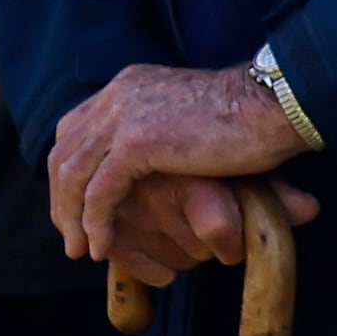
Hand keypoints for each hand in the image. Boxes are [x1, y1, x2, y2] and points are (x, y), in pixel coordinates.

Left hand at [45, 62, 317, 271]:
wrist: (274, 105)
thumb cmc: (251, 117)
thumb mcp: (192, 117)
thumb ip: (165, 131)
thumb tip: (163, 160)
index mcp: (129, 85)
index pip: (75, 129)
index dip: (68, 172)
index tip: (75, 206)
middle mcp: (118, 95)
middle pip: (64, 152)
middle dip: (61, 199)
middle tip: (72, 236)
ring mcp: (125, 115)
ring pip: (74, 174)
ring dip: (72, 217)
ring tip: (82, 250)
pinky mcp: (137, 141)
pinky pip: (100, 191)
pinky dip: (96, 222)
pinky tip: (103, 246)